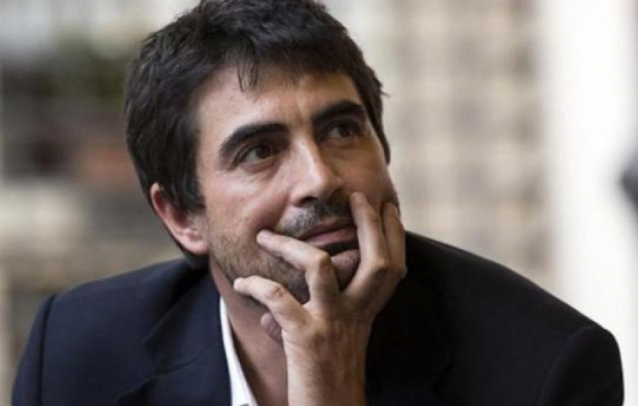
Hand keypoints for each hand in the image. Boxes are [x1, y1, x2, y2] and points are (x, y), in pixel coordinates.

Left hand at [233, 192, 405, 405]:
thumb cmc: (323, 381)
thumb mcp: (329, 343)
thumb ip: (311, 318)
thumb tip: (272, 309)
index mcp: (364, 315)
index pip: (393, 269)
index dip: (395, 236)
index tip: (388, 208)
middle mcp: (355, 316)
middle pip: (377, 261)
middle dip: (369, 223)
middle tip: (358, 197)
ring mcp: (331, 325)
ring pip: (322, 266)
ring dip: (290, 245)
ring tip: (266, 237)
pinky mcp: (306, 339)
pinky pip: (278, 299)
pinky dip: (256, 286)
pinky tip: (242, 284)